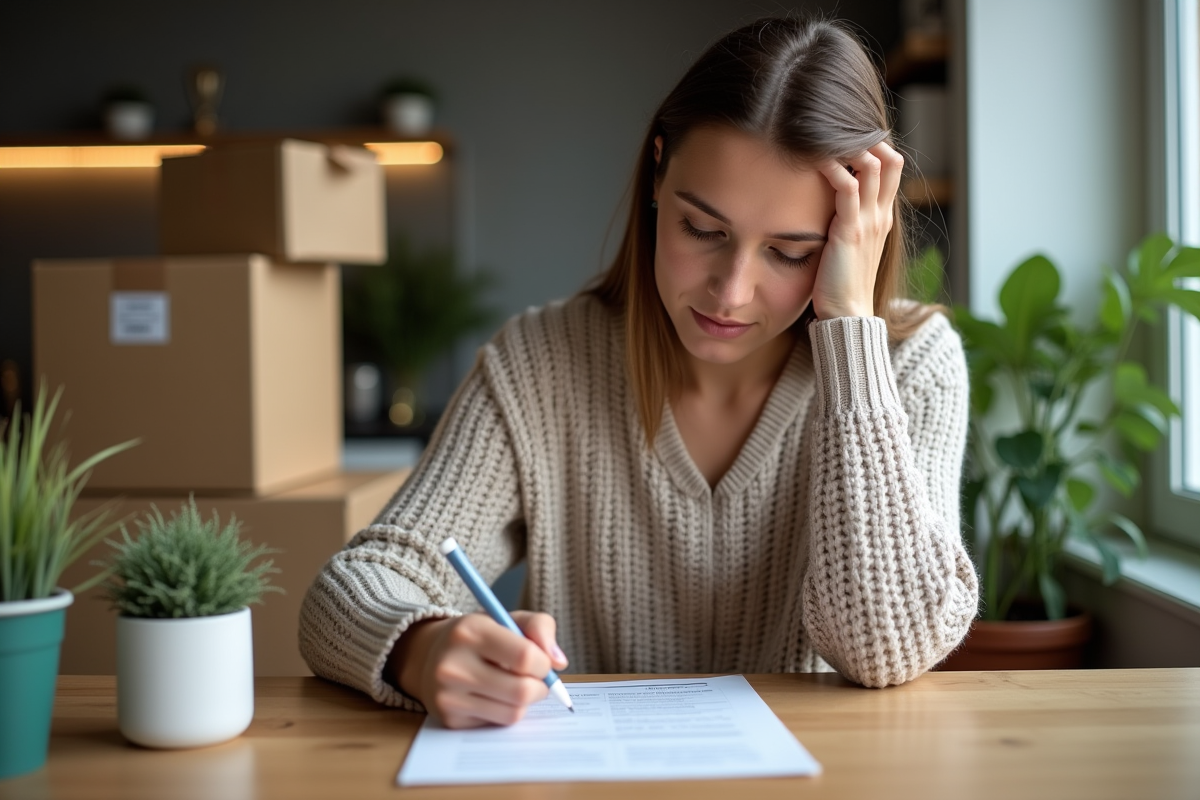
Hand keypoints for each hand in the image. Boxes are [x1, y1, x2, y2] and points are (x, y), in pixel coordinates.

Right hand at [388, 611, 568, 728]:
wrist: (429, 656)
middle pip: (522, 690)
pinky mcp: (450, 720)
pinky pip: (498, 724)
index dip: (544, 664)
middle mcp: (454, 665)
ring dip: (525, 702)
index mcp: (470, 631)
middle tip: (535, 679)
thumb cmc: (479, 636)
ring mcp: (449, 696)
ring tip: (515, 685)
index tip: (541, 662)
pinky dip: (506, 712)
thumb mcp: (506, 618)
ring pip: (513, 712)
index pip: (526, 657)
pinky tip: (495, 697)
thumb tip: (560, 662)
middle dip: (540, 687)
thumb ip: (540, 627)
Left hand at [811, 142, 903, 319]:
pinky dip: (832, 167)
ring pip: (872, 166)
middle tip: (835, 132)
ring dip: (848, 147)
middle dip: (866, 139)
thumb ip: (844, 224)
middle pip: (890, 159)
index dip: (874, 147)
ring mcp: (868, 221)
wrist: (848, 315)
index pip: (892, 168)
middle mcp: (880, 215)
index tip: (845, 139)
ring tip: (822, 137)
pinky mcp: (850, 231)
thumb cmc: (840, 284)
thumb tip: (825, 207)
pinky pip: (847, 187)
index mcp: (882, 218)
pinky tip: (814, 159)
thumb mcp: (848, 247)